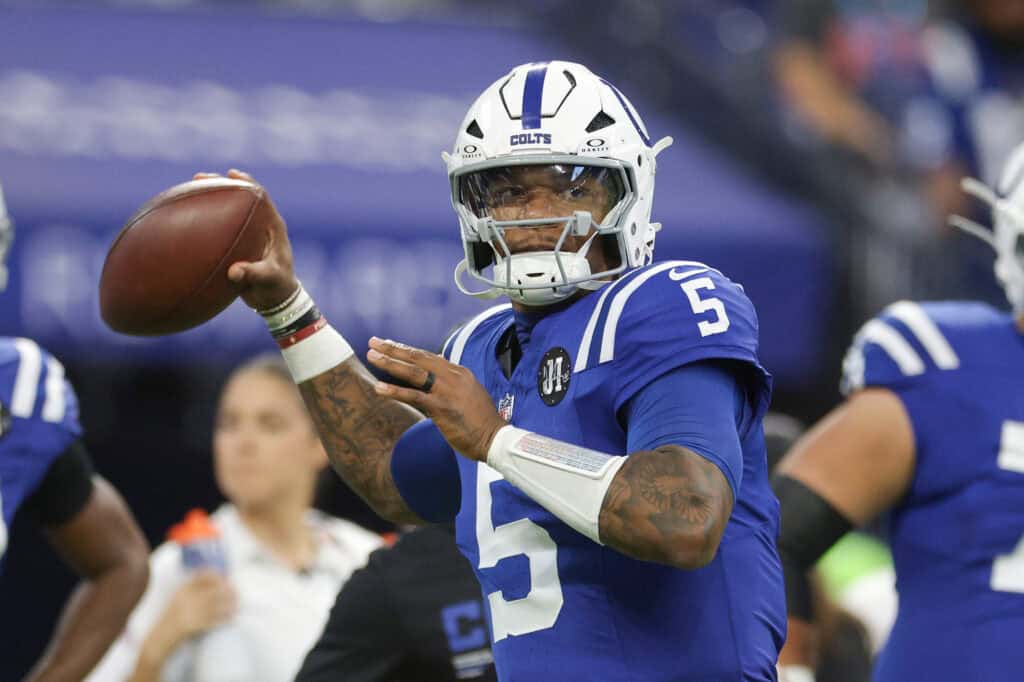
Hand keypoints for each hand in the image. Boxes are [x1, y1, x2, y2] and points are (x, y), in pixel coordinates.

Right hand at [157, 570, 236, 642]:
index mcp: (182, 589)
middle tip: (237, 593)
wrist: (159, 638)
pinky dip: (223, 618)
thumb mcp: (179, 597)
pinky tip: (231, 617)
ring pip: (215, 605)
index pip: (202, 576)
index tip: (226, 578)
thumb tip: (218, 580)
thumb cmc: (172, 617)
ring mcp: (188, 612)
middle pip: (212, 591)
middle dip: (228, 591)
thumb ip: (194, 588)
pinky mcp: (191, 626)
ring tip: (237, 605)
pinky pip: (212, 620)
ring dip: (229, 605)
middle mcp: (185, 599)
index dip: (217, 576)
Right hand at [193, 169, 298, 310]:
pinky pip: (219, 226)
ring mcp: (249, 233)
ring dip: (211, 198)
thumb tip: (233, 271)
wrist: (276, 301)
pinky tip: (185, 217)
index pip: (261, 197)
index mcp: (273, 227)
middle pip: (241, 197)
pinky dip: (205, 220)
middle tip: (200, 177)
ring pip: (228, 210)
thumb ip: (253, 274)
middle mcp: (261, 225)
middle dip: (222, 185)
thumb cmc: (277, 287)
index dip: (247, 183)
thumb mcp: (268, 280)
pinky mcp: (238, 243)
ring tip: (190, 188)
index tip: (231, 174)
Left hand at [365, 337, 505, 461]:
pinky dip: (394, 390)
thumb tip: (433, 383)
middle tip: (373, 341)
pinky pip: (413, 396)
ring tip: (371, 356)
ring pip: (413, 372)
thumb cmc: (481, 421)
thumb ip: (451, 386)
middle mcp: (452, 376)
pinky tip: (378, 387)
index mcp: (459, 372)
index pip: (428, 356)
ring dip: (390, 362)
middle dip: (394, 348)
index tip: (390, 344)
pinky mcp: (441, 407)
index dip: (407, 350)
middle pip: (418, 358)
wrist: (495, 438)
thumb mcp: (468, 395)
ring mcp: (447, 390)